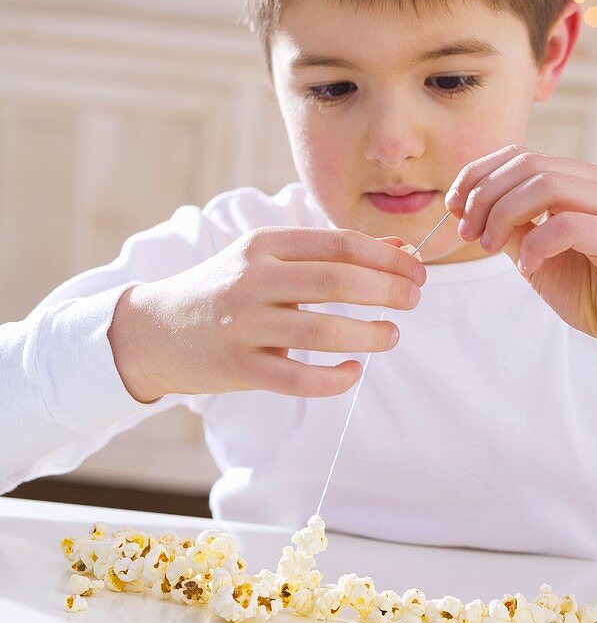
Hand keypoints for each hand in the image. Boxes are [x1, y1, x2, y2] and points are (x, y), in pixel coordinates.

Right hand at [108, 227, 425, 401]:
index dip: (385, 257)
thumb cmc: (223, 289)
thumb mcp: (265, 257)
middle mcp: (253, 279)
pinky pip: (296, 378)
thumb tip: (396, 249)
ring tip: (391, 335)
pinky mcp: (238, 367)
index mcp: (263, 244)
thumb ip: (325, 252)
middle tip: (412, 300)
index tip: (415, 270)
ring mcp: (243, 325)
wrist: (156, 330)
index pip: (338, 243)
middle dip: (387, 290)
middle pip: (336, 281)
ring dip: (368, 334)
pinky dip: (332, 379)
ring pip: (321, 330)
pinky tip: (352, 373)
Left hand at [446, 146, 596, 384]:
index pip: (520, 155)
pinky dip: (538, 243)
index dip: (478, 175)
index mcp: (578, 180)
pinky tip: (528, 266)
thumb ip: (508, 227)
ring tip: (490, 247)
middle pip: (528, 164)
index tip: (453, 207)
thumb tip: (467, 206)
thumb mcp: (534, 254)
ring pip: (548, 184)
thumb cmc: (591, 291)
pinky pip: (571, 225)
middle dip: (485, 197)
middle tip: (468, 233)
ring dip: (505, 215)